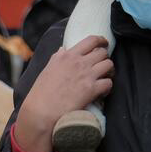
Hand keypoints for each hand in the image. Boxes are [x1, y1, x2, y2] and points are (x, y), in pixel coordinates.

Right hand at [14, 36, 114, 151]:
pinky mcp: (92, 90)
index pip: (91, 40)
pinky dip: (108, 87)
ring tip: (104, 77)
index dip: (101, 40)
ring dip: (109, 70)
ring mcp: (87, 75)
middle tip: (102, 64)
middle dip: (105, 58)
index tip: (103, 43)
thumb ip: (57, 57)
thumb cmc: (42, 92)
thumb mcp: (48, 68)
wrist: (42, 111)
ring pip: (109, 65)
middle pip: (102, 52)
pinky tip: (102, 91)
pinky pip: (109, 83)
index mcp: (68, 56)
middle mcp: (79, 62)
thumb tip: (63, 49)